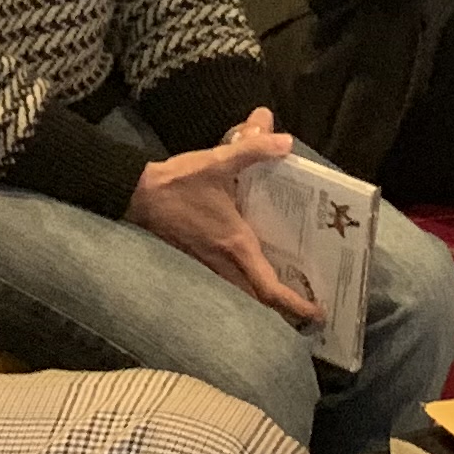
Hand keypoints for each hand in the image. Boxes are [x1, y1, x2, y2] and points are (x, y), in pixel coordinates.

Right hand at [126, 108, 318, 321]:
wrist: (137, 195)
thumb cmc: (178, 183)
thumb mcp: (218, 161)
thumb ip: (254, 149)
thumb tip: (285, 140)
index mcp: (235, 245)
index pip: (268, 289)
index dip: (295, 305)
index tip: (317, 313)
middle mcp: (225, 262)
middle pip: (260, 300)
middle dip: (287, 309)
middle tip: (313, 307)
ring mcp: (209, 265)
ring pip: (244, 293)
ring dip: (267, 299)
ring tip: (294, 292)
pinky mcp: (200, 259)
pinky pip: (231, 282)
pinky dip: (249, 285)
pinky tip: (259, 269)